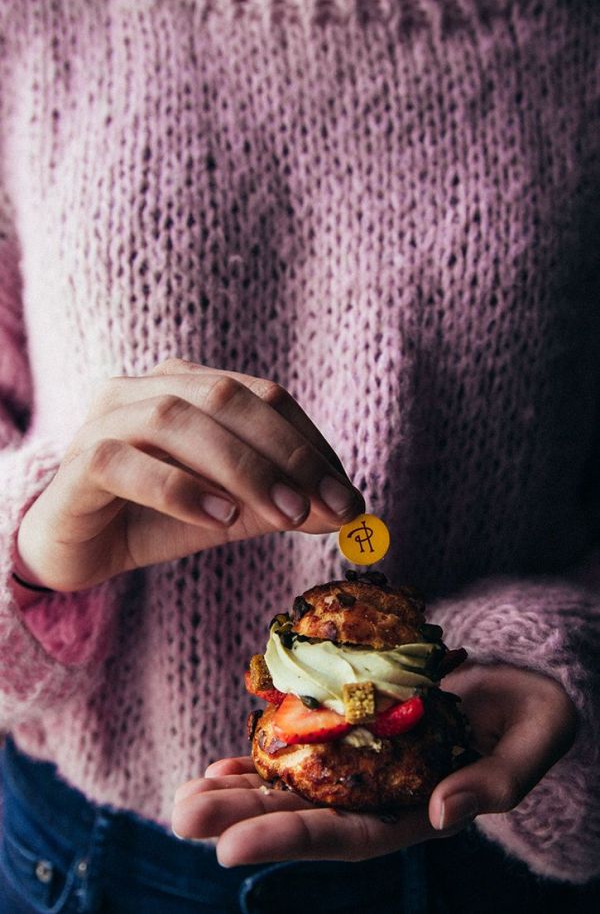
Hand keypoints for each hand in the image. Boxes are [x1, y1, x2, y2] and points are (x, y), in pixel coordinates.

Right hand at [15, 358, 363, 591]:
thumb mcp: (232, 511)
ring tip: (284, 514)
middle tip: (326, 506)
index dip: (311, 442)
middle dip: (286, 453)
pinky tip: (218, 519)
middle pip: (226, 398)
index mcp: (188, 386)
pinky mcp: (79, 461)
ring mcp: (106, 419)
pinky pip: (125, 463)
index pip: (263, 396)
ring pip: (176, 421)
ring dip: (241, 468)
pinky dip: (179, 488)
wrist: (77, 548)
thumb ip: (282, 504)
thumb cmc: (156, 519)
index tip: (347, 495)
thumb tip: (346, 512)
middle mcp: (145, 389)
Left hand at [170, 664, 576, 865]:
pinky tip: (221, 763)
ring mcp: (366, 763)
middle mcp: (382, 794)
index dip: (292, 839)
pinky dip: (264, 755)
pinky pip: (304, 744)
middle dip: (243, 817)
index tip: (229, 849)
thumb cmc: (534, 713)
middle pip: (306, 813)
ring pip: (295, 784)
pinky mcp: (357, 728)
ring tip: (186, 795)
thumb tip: (444, 814)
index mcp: (421, 809)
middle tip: (182, 815)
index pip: (350, 835)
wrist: (519, 681)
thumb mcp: (534, 740)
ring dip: (241, 790)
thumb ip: (499, 781)